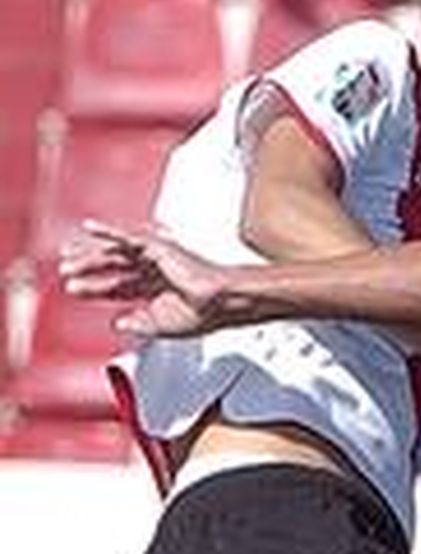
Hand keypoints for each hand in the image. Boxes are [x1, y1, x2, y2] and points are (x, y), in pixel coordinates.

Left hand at [60, 221, 227, 338]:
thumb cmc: (203, 313)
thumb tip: (117, 324)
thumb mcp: (162, 325)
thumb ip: (139, 324)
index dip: (96, 289)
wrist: (221, 302)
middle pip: (114, 270)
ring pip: (116, 255)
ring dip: (90, 257)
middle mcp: (154, 271)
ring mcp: (155, 258)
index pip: (120, 287)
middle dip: (89, 272)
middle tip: (66, 273)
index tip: (76, 290)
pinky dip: (108, 232)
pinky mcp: (158, 248)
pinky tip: (90, 228)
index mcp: (156, 290)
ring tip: (68, 261)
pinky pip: (128, 238)